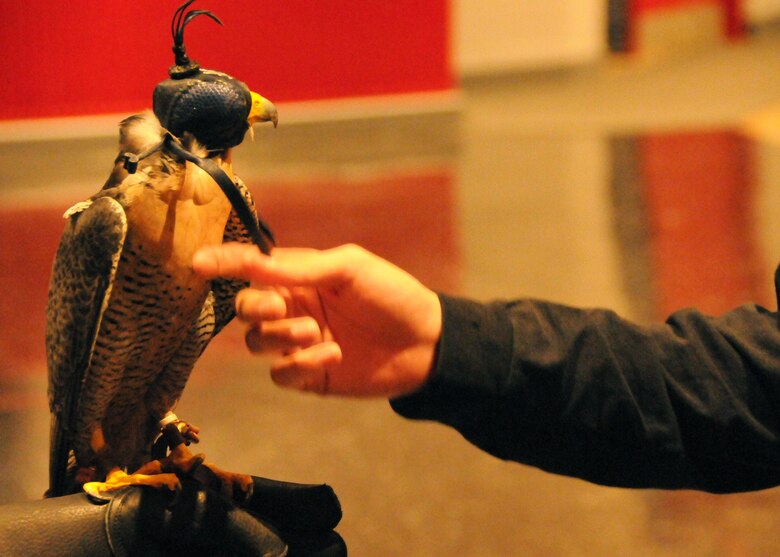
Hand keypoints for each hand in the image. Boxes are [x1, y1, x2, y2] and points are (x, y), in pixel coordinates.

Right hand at [193, 243, 441, 397]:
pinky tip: (331, 353)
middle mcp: (295, 308)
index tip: (198, 263)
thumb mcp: (348, 268)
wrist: (426, 343)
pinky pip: (281, 374)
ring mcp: (301, 343)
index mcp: (301, 276)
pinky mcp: (311, 375)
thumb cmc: (392, 294)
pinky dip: (299, 365)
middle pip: (246, 310)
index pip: (253, 269)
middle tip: (280, 307)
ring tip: (315, 332)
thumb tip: (252, 263)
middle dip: (254, 308)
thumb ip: (300, 267)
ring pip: (258, 343)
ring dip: (281, 337)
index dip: (224, 264)